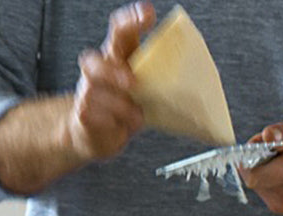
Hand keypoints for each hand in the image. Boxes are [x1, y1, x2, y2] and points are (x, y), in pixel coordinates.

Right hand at [65, 1, 155, 160]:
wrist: (99, 134)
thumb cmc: (126, 107)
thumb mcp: (148, 90)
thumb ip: (163, 80)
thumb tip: (198, 78)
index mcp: (119, 58)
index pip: (120, 31)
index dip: (132, 20)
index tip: (148, 14)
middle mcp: (100, 71)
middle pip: (93, 59)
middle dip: (112, 70)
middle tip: (133, 82)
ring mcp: (88, 91)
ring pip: (94, 90)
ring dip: (119, 104)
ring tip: (137, 114)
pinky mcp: (83, 112)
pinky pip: (92, 113)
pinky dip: (112, 120)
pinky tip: (122, 125)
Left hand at [239, 109, 282, 213]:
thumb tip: (265, 136)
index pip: (252, 175)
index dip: (249, 155)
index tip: (263, 142)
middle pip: (251, 179)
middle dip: (257, 160)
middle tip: (279, 148)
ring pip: (257, 184)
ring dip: (265, 169)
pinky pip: (265, 190)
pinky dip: (270, 178)